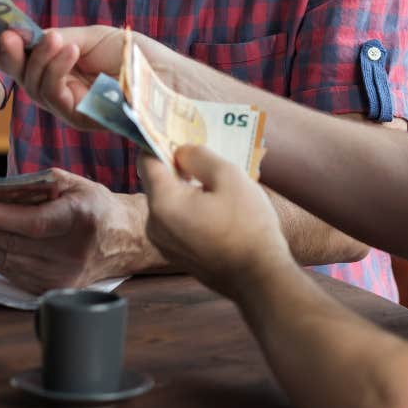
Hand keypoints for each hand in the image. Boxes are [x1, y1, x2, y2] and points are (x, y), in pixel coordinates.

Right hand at [0, 26, 124, 129]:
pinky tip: (70, 51)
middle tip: (8, 36)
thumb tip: (25, 34)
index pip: (25, 62)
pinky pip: (56, 96)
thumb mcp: (92, 37)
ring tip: (56, 40)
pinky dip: (58, 71)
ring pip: (36, 87)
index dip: (7, 50)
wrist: (165, 73)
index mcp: (60, 68)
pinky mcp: (81, 118)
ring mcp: (69, 106)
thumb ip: (59, 37)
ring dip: (41, 59)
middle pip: (23, 77)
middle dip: (12, 56)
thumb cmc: (134, 54)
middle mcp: (60, 89)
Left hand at [0, 168, 153, 292]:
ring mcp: (62, 276)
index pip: (36, 223)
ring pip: (7, 260)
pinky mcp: (51, 289)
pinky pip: (11, 272)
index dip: (1, 217)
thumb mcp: (74, 184)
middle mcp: (73, 252)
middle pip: (14, 243)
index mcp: (83, 218)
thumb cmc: (95, 206)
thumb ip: (34, 185)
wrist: (123, 241)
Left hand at [140, 145, 293, 299]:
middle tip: (205, 150)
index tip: (175, 128)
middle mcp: (155, 225)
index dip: (159, 140)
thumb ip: (199, 157)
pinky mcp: (178, 255)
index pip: (147, 160)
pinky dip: (192, 206)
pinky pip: (179, 220)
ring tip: (219, 177)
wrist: (260, 279)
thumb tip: (181, 152)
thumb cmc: (248, 225)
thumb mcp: (229, 176)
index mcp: (163, 204)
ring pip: (171, 201)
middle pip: (159, 181)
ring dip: (189, 186)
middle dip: (179, 164)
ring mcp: (165, 244)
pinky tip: (220, 203)